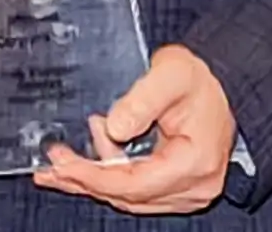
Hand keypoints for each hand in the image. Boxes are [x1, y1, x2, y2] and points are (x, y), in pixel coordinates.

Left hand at [33, 44, 235, 215]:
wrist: (220, 85)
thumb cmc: (198, 79)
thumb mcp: (171, 74)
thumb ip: (142, 99)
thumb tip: (113, 126)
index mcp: (195, 162)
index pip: (135, 183)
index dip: (95, 175)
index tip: (63, 164)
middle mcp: (194, 186)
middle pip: (128, 195)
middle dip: (85, 179)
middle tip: (51, 165)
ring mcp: (187, 191)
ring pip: (129, 197)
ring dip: (94, 179)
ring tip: (66, 155)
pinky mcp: (177, 188)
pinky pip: (136, 191)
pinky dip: (109, 178)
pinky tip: (89, 160)